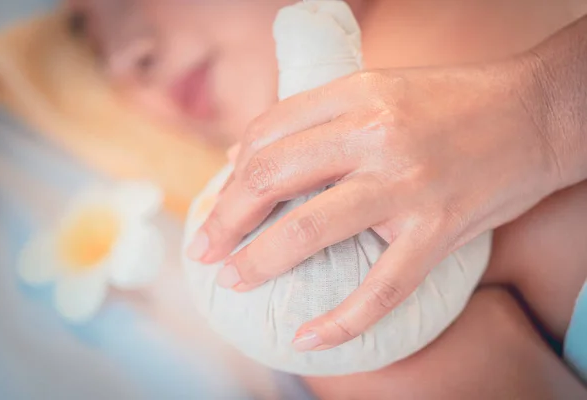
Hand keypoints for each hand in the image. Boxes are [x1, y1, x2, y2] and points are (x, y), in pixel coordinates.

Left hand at [187, 57, 560, 350]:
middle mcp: (376, 135)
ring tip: (232, 282)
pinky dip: (340, 322)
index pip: (268, 132)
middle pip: (271, 177)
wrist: (538, 113)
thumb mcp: (382, 88)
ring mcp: (406, 184)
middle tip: (204, 249)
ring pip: (308, 230)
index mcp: (357, 94)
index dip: (234, 170)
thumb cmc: (457, 102)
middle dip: (224, 219)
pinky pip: (381, 288)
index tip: (224, 198)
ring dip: (257, 263)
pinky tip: (307, 338)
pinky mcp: (438, 229)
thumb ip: (319, 116)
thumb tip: (250, 152)